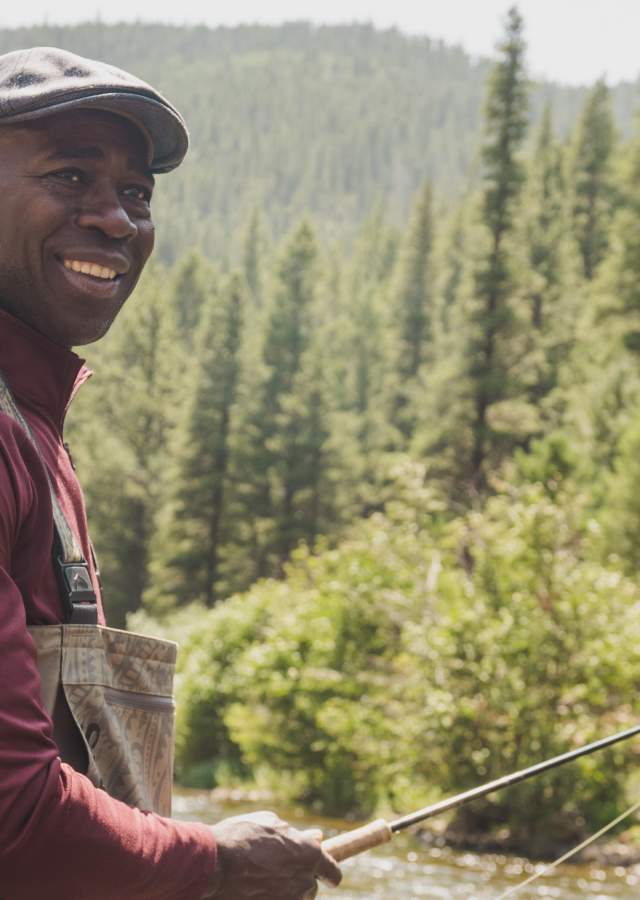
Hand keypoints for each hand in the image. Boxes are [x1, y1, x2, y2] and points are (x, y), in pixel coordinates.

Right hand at [203, 810, 341, 898]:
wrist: (214, 864)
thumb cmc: (241, 836)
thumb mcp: (271, 823)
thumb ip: (297, 834)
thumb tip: (317, 838)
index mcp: (309, 854)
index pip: (333, 872)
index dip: (328, 872)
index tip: (325, 874)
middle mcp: (304, 881)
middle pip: (311, 886)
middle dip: (300, 877)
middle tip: (277, 867)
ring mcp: (290, 899)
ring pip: (295, 897)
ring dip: (286, 889)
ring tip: (262, 876)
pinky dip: (271, 896)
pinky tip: (254, 887)